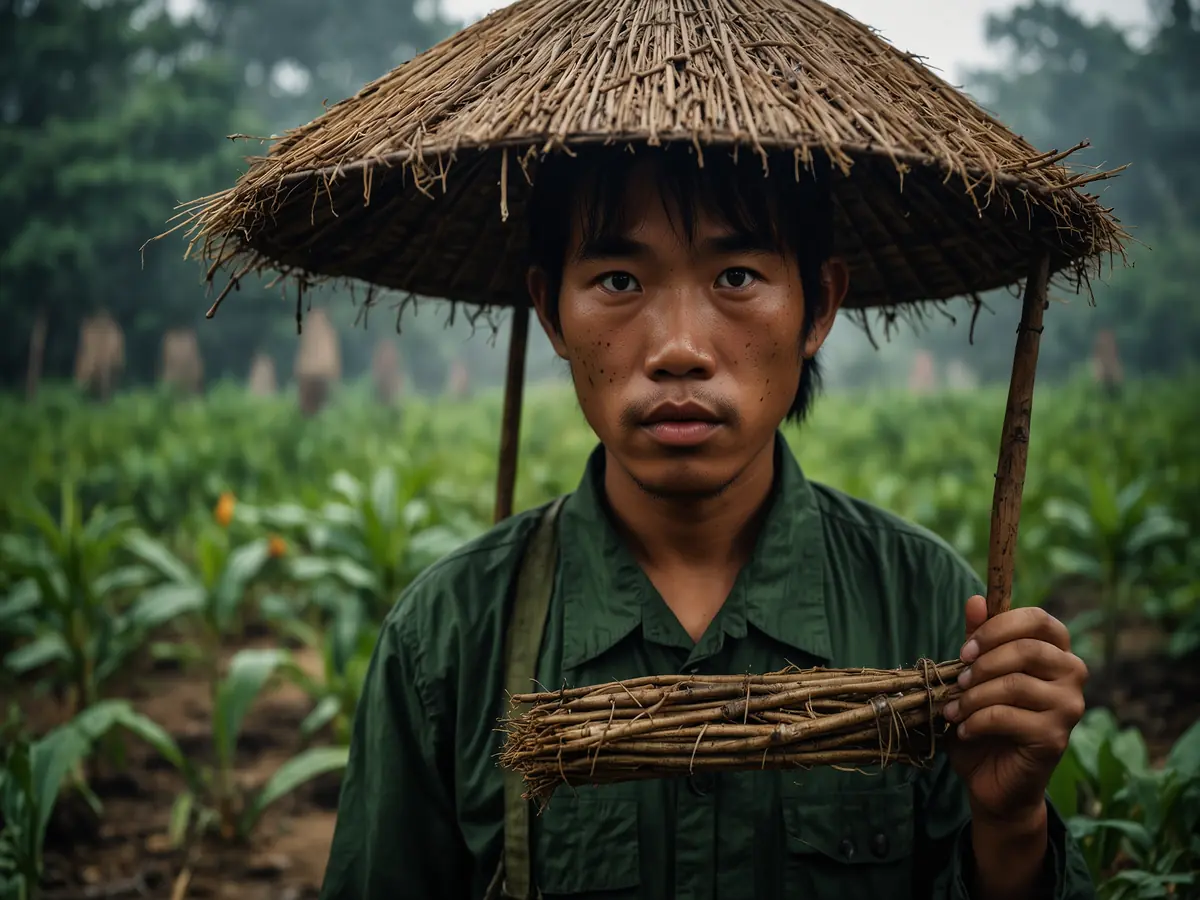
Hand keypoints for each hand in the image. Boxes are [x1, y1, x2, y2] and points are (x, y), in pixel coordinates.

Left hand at [942, 596, 1088, 824]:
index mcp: (1056, 651)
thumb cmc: (985, 720)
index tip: (964, 650)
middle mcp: (1072, 674)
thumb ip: (978, 639)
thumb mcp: (975, 675)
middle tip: (956, 682)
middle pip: (1026, 649)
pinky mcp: (1056, 737)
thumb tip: (975, 600)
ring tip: (953, 710)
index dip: (997, 627)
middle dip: (982, 664)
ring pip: (1014, 684)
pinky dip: (976, 721)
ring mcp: (1069, 707)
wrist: (992, 779)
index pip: (1037, 619)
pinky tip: (963, 730)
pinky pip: (1008, 716)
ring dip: (973, 696)